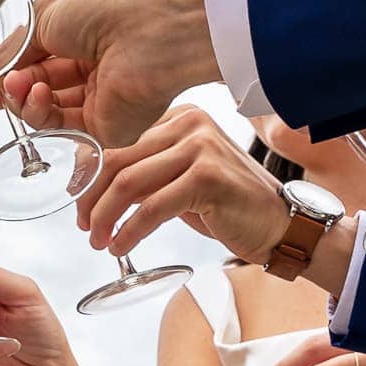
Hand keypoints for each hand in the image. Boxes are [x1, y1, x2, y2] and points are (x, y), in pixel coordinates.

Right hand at [0, 0, 220, 153]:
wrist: (157, 30)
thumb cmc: (111, 8)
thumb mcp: (45, 17)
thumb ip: (9, 48)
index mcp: (80, 33)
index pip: (31, 57)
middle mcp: (89, 67)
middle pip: (33, 86)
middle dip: (0, 86)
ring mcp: (97, 99)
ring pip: (42, 109)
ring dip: (19, 96)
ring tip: (15, 82)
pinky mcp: (106, 128)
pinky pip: (60, 126)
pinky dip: (40, 110)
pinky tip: (37, 92)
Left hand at [76, 107, 288, 265]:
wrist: (282, 226)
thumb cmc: (230, 207)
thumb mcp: (182, 182)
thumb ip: (147, 176)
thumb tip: (96, 191)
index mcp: (181, 118)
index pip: (119, 145)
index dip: (92, 180)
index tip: (83, 209)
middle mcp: (190, 123)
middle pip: (118, 161)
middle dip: (92, 199)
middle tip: (85, 228)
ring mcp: (200, 148)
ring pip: (129, 183)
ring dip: (106, 217)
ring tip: (100, 241)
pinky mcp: (208, 178)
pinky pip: (152, 207)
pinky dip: (130, 230)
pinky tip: (121, 246)